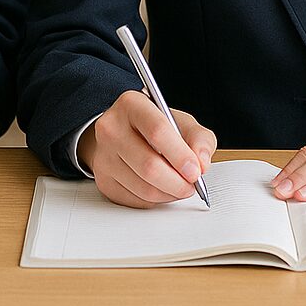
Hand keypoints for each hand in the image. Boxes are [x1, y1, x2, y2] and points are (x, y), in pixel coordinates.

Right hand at [78, 90, 216, 208]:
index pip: (157, 131)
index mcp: (131, 105)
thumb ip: (199, 138)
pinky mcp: (103, 180)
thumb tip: (201, 163)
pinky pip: (136, 200)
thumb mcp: (181, 122)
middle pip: (148, 165)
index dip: (180, 155)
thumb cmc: (154, 127)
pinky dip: (156, 200)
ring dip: (169, 193)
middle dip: (177, 182)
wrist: (122, 133)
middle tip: (191, 184)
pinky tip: (162, 188)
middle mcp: (111, 128)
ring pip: (143, 188)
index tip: (195, 171)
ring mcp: (103, 156)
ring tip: (180, 186)